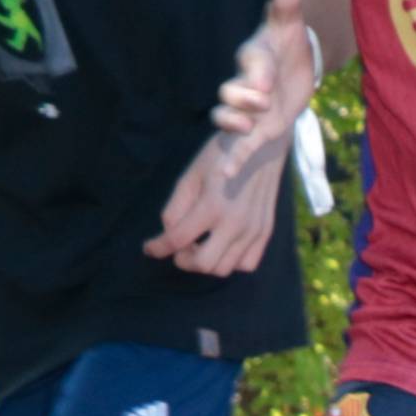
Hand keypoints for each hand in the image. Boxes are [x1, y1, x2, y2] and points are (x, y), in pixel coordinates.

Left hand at [146, 131, 288, 275]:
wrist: (263, 146)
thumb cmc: (220, 156)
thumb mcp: (190, 176)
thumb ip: (175, 208)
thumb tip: (169, 235)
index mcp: (212, 205)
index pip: (177, 240)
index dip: (157, 247)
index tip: (149, 248)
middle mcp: (235, 222)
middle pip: (202, 264)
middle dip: (183, 260)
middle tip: (178, 247)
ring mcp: (254, 230)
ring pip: (224, 268)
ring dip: (206, 262)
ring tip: (199, 246)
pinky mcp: (266, 231)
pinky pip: (247, 264)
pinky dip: (230, 262)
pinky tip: (222, 246)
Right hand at [208, 0, 316, 180]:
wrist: (294, 72)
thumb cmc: (289, 47)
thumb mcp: (292, 27)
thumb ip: (286, 5)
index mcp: (255, 57)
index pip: (252, 62)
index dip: (257, 72)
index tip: (267, 81)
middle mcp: (245, 84)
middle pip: (230, 92)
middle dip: (244, 98)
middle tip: (264, 100)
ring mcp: (246, 110)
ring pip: (226, 117)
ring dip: (233, 124)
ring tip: (248, 128)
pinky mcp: (254, 132)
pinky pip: (237, 147)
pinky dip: (232, 160)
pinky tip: (226, 176)